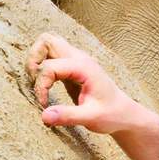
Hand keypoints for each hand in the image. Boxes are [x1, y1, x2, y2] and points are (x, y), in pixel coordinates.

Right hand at [27, 33, 146, 133]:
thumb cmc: (111, 115)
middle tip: (36, 83)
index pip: (49, 67)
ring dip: (37, 60)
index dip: (41, 86)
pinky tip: (47, 87)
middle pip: (47, 40)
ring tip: (40, 83)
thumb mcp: (90, 119)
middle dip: (34, 60)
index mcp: (84, 67)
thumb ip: (68, 116)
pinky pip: (52, 56)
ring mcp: (76, 60)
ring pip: (48, 44)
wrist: (124, 114)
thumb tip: (44, 116)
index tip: (44, 104)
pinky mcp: (72, 67)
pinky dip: (43, 66)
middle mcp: (79, 58)